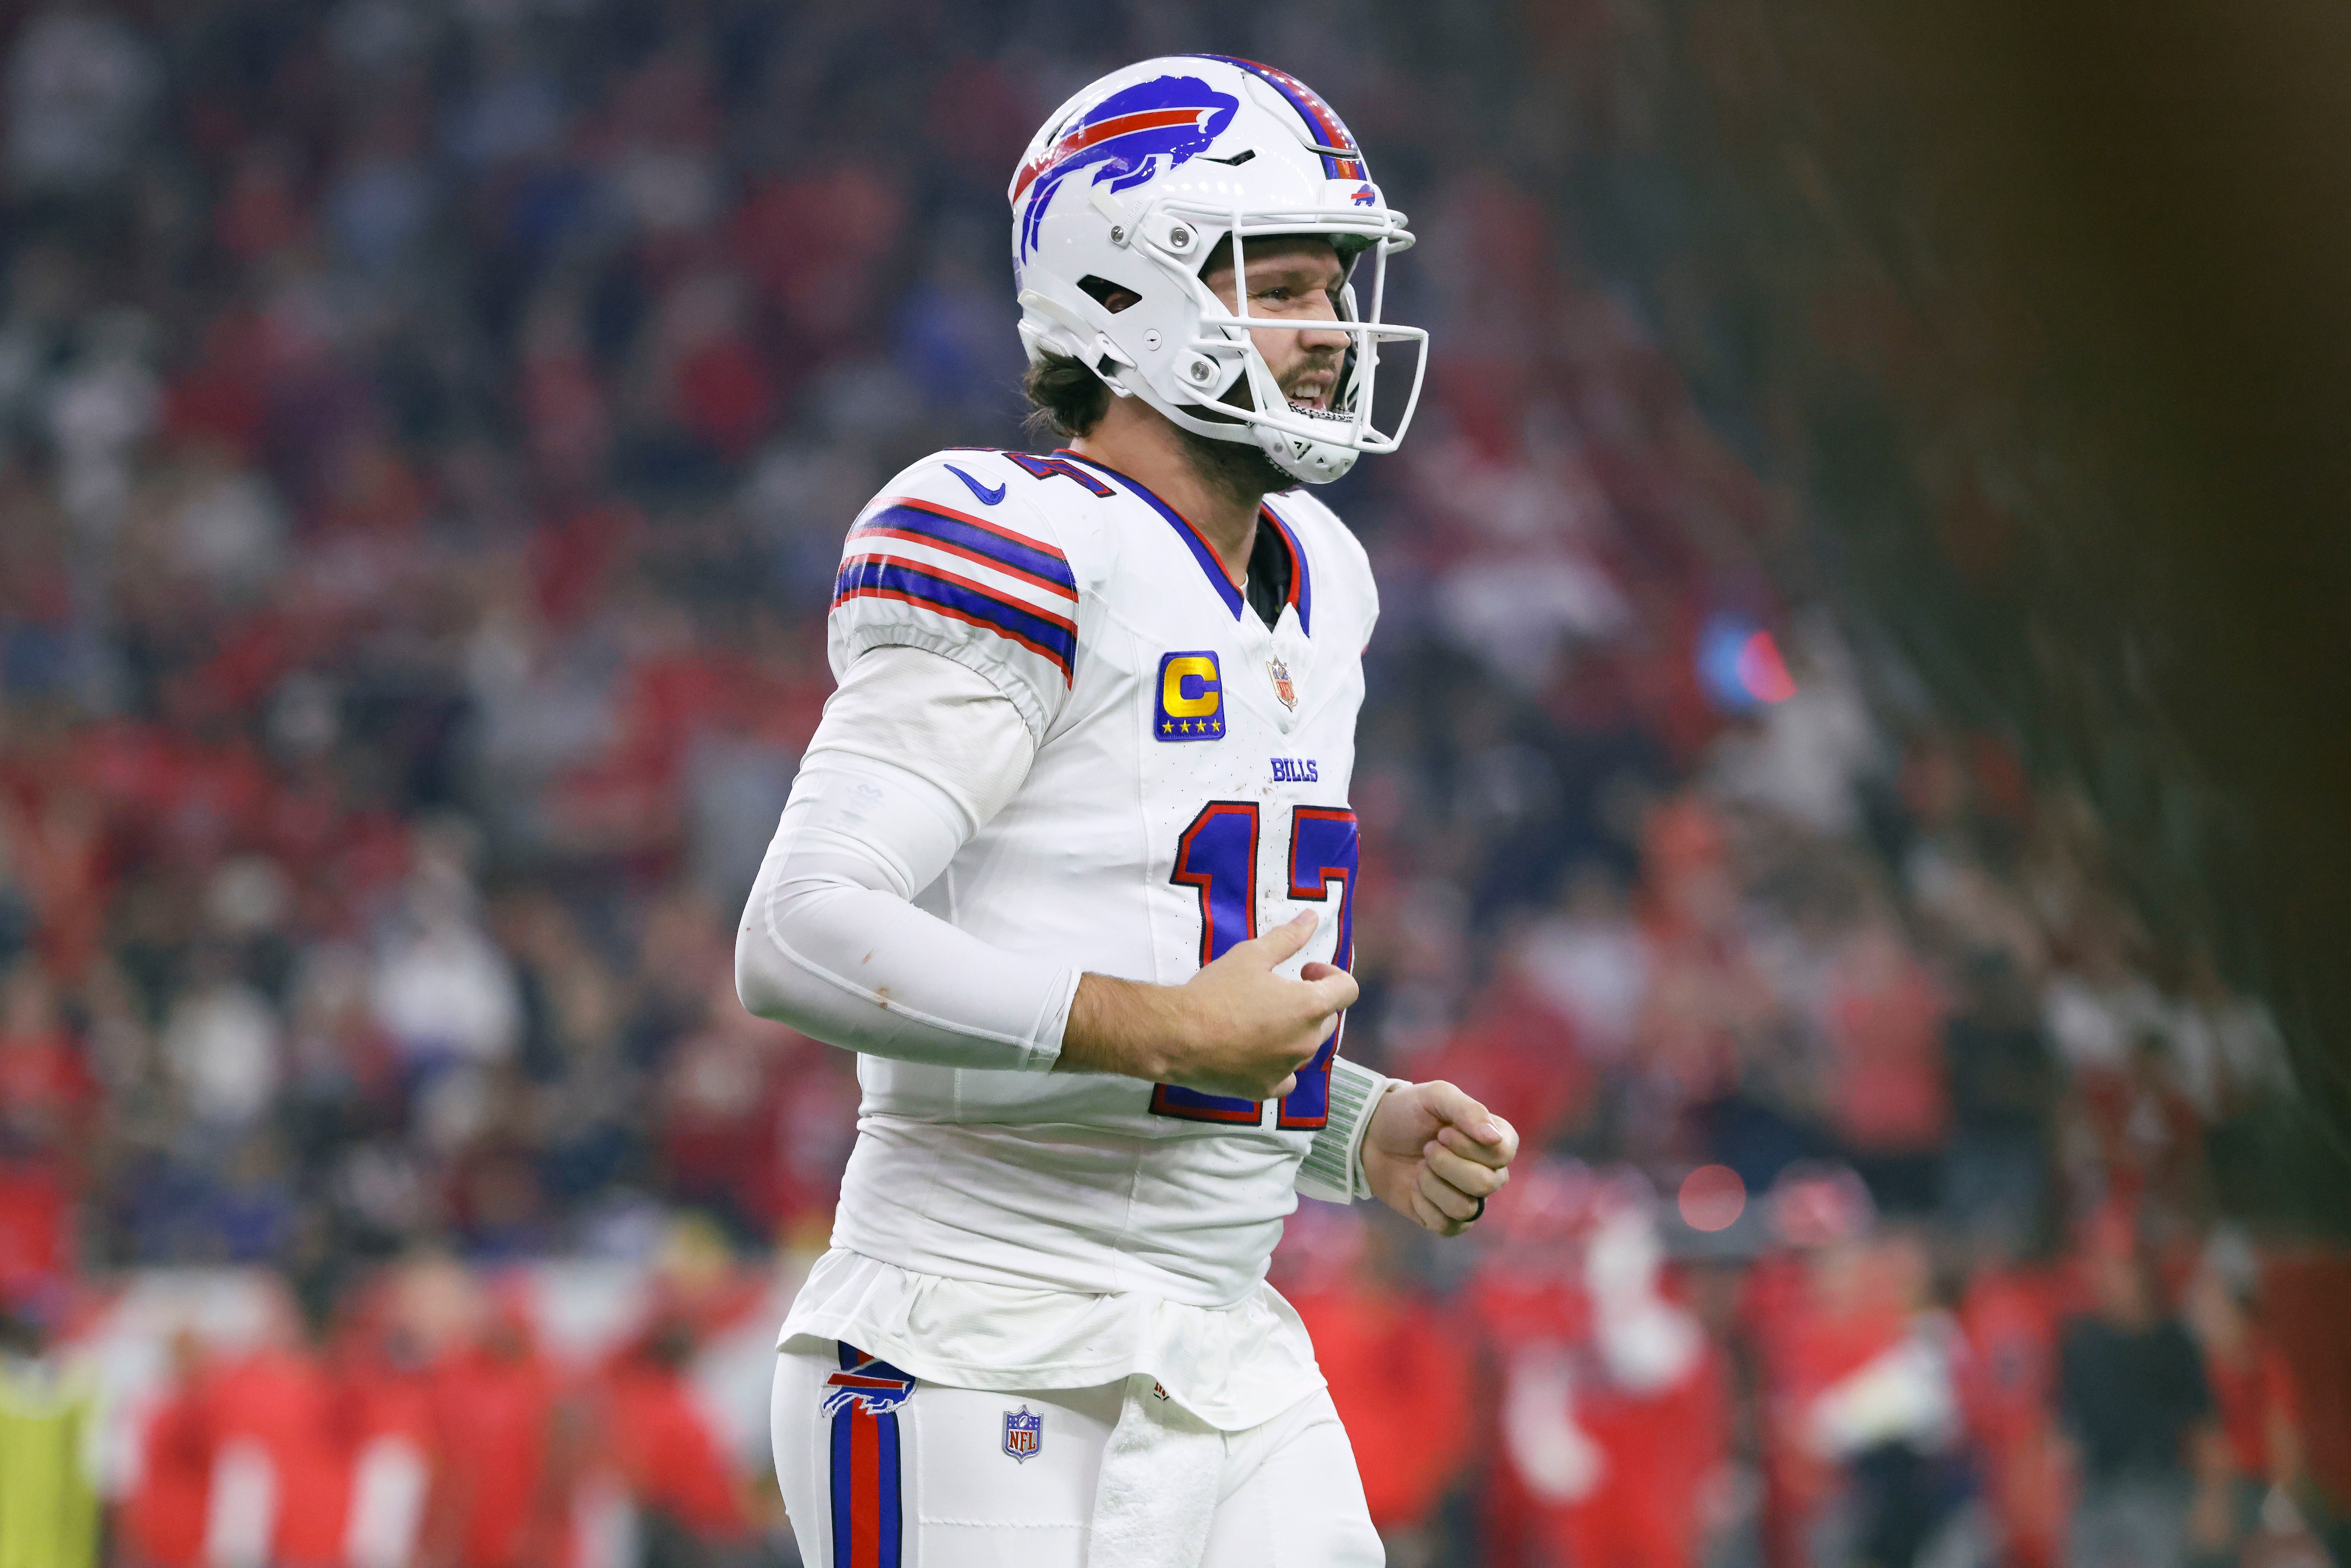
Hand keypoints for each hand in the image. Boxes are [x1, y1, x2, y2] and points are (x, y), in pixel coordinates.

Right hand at [1061, 913, 1357, 1099]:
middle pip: (1327, 1020)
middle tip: (1276, 992)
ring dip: (1293, 1033)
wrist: (1178, 1036)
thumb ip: (1287, 938)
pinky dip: (1277, 1065)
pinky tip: (1254, 1053)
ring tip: (1259, 1020)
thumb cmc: (1215, 992)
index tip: (1303, 972)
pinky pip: (1285, 1078)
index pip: (1347, 990)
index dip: (1330, 975)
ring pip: (1305, 1048)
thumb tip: (1312, 917)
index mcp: (1310, 1006)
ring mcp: (1287, 1069)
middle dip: (1310, 1003)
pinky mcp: (1265, 1089)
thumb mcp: (1252, 955)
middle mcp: (1306, 1041)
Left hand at [1363, 1080, 1516, 1235]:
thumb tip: (1495, 1138)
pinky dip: (1423, 1204)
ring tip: (1420, 1168)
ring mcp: (1468, 1198)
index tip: (1442, 1132)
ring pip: (1466, 1209)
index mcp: (1493, 1139)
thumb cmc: (1407, 1112)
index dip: (1469, 1146)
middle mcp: (1488, 1171)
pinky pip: (1447, 1226)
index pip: (1502, 1153)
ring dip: (1433, 1184)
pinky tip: (1414, 1187)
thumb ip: (1469, 1111)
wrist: (1371, 1136)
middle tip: (1427, 1148)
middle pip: (1486, 1183)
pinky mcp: (1446, 1219)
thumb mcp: (1435, 1096)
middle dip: (1446, 1164)